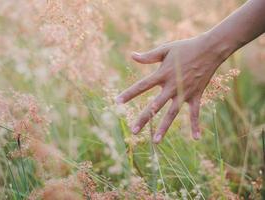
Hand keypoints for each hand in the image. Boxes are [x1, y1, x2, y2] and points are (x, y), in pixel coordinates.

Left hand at [116, 33, 231, 142]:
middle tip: (133, 131)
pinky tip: (195, 139)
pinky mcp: (196, 95)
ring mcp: (185, 92)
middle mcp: (172, 86)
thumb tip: (132, 56)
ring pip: (172, 113)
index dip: (129, 94)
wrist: (210, 49)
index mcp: (162, 74)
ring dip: (164, 127)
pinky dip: (195, 125)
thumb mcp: (165, 49)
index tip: (117, 102)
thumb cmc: (186, 47)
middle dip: (144, 119)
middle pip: (155, 106)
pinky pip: (195, 113)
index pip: (142, 86)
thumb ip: (149, 56)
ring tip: (155, 141)